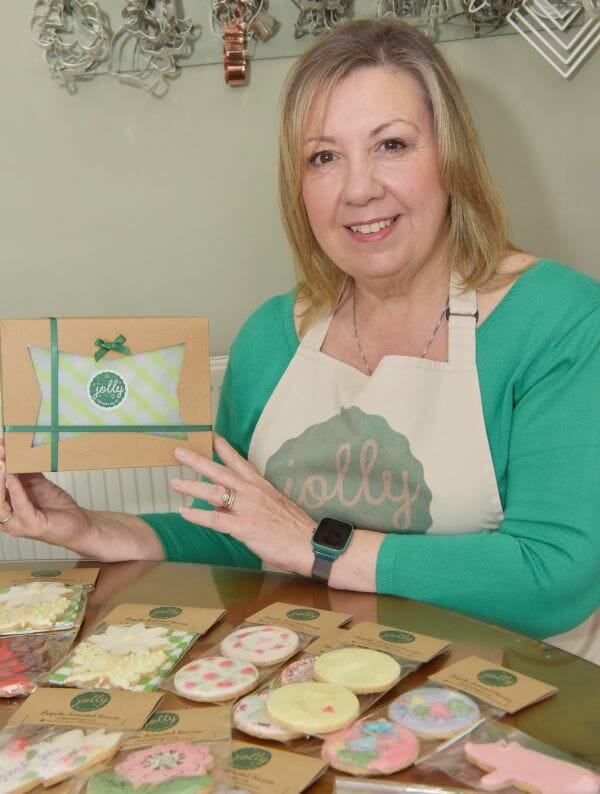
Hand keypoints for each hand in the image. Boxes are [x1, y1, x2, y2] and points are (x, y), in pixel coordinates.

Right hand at [0, 441, 161, 560]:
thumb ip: (26, 472)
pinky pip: (20, 505)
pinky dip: (15, 489)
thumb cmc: (57, 506)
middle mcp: (6, 518)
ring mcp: (17, 524)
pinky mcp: (31, 526)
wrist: (80, 524)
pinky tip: (13, 476)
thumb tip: (17, 451)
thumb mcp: (38, 484)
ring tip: (2, 461)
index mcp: (7, 507)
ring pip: (1, 501)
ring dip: (0, 479)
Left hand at [171, 435, 315, 575]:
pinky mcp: (244, 527)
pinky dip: (198, 515)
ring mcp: (247, 509)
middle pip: (220, 472)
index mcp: (261, 486)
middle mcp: (252, 492)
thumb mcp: (275, 506)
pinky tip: (184, 512)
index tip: (211, 436)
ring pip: (214, 492)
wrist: (310, 544)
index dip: (224, 448)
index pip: (240, 462)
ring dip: (192, 486)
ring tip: (174, 482)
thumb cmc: (294, 529)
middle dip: (198, 460)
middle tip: (179, 451)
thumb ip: (253, 502)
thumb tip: (230, 504)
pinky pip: (216, 520)